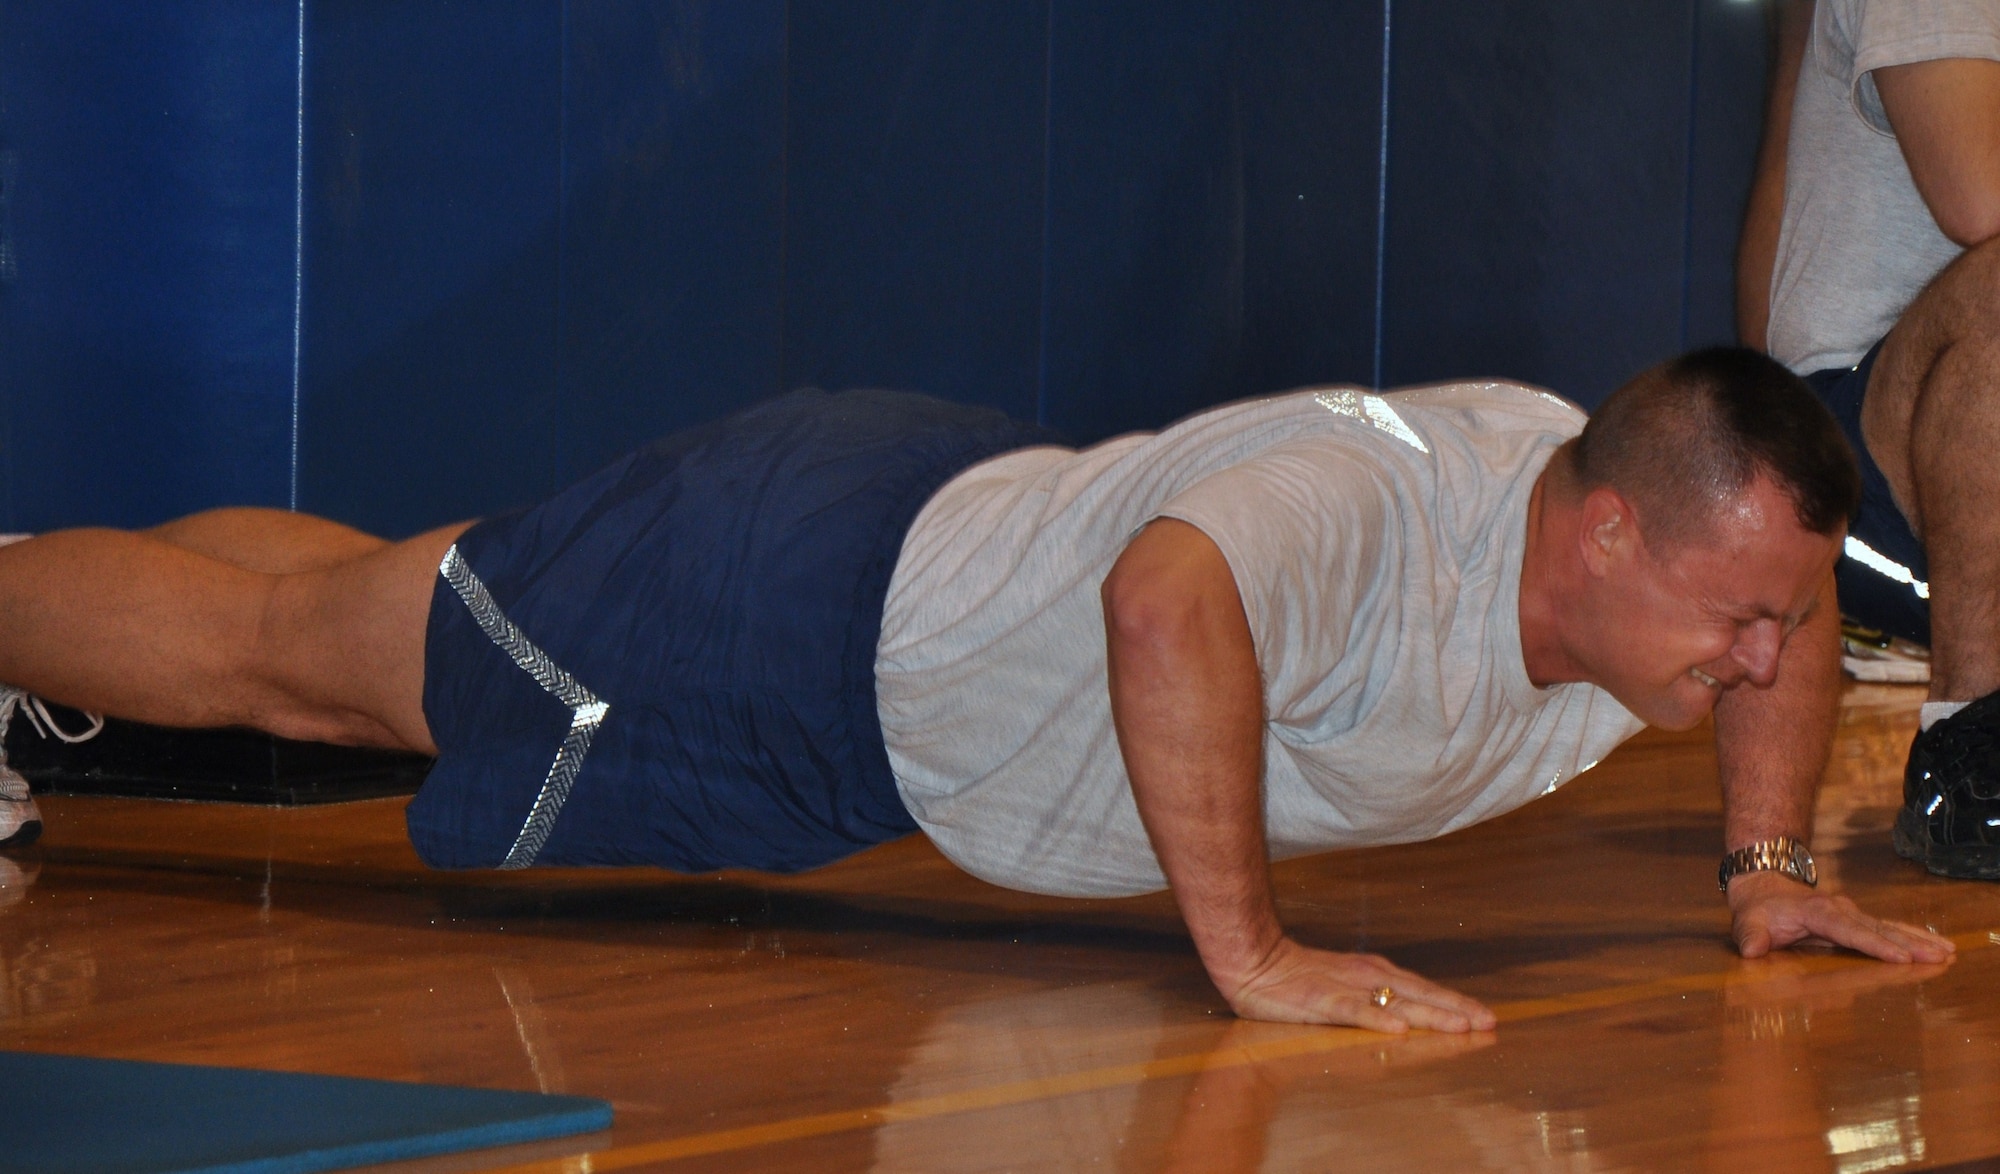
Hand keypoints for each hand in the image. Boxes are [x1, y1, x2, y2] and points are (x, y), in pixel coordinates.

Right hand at [1218, 937, 1497, 1032]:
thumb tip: (1405, 1016)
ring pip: (1397, 1002)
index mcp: (1374, 972)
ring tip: (1461, 1027)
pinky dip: (1379, 1019)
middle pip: (1421, 994)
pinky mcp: (1322, 1000)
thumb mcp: (1343, 984)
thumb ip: (1371, 997)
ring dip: (1431, 1014)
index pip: (1424, 989)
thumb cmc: (1296, 976)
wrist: (1253, 959)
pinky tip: (1399, 1029)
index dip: (1456, 1003)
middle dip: (1457, 1010)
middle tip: (1490, 1023)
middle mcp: (1368, 976)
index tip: (1487, 1016)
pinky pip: (1355, 1012)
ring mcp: (1346, 988)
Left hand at [1728, 871, 1956, 962]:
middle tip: (1939, 956)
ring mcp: (1851, 913)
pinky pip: (1888, 928)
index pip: (1849, 931)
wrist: (1763, 886)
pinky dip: (1911, 936)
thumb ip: (1750, 936)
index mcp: (1817, 913)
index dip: (1875, 944)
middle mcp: (1840, 910)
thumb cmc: (1758, 910)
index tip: (1900, 957)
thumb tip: (1752, 950)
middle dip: (1909, 943)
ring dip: (1918, 939)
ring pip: (1889, 927)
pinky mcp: (1857, 920)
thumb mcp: (1747, 922)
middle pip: (1879, 929)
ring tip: (1947, 952)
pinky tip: (1934, 944)